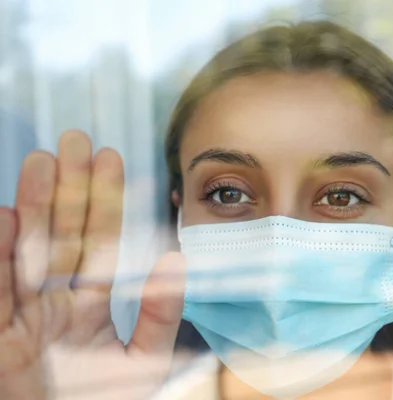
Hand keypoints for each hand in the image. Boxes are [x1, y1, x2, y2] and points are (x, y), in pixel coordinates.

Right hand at [0, 131, 185, 399]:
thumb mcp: (144, 361)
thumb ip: (160, 313)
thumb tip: (175, 259)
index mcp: (89, 307)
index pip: (97, 244)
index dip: (103, 203)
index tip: (109, 159)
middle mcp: (54, 303)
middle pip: (61, 235)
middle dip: (68, 189)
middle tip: (74, 140)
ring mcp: (22, 316)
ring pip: (27, 251)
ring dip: (34, 206)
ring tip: (42, 161)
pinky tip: (6, 216)